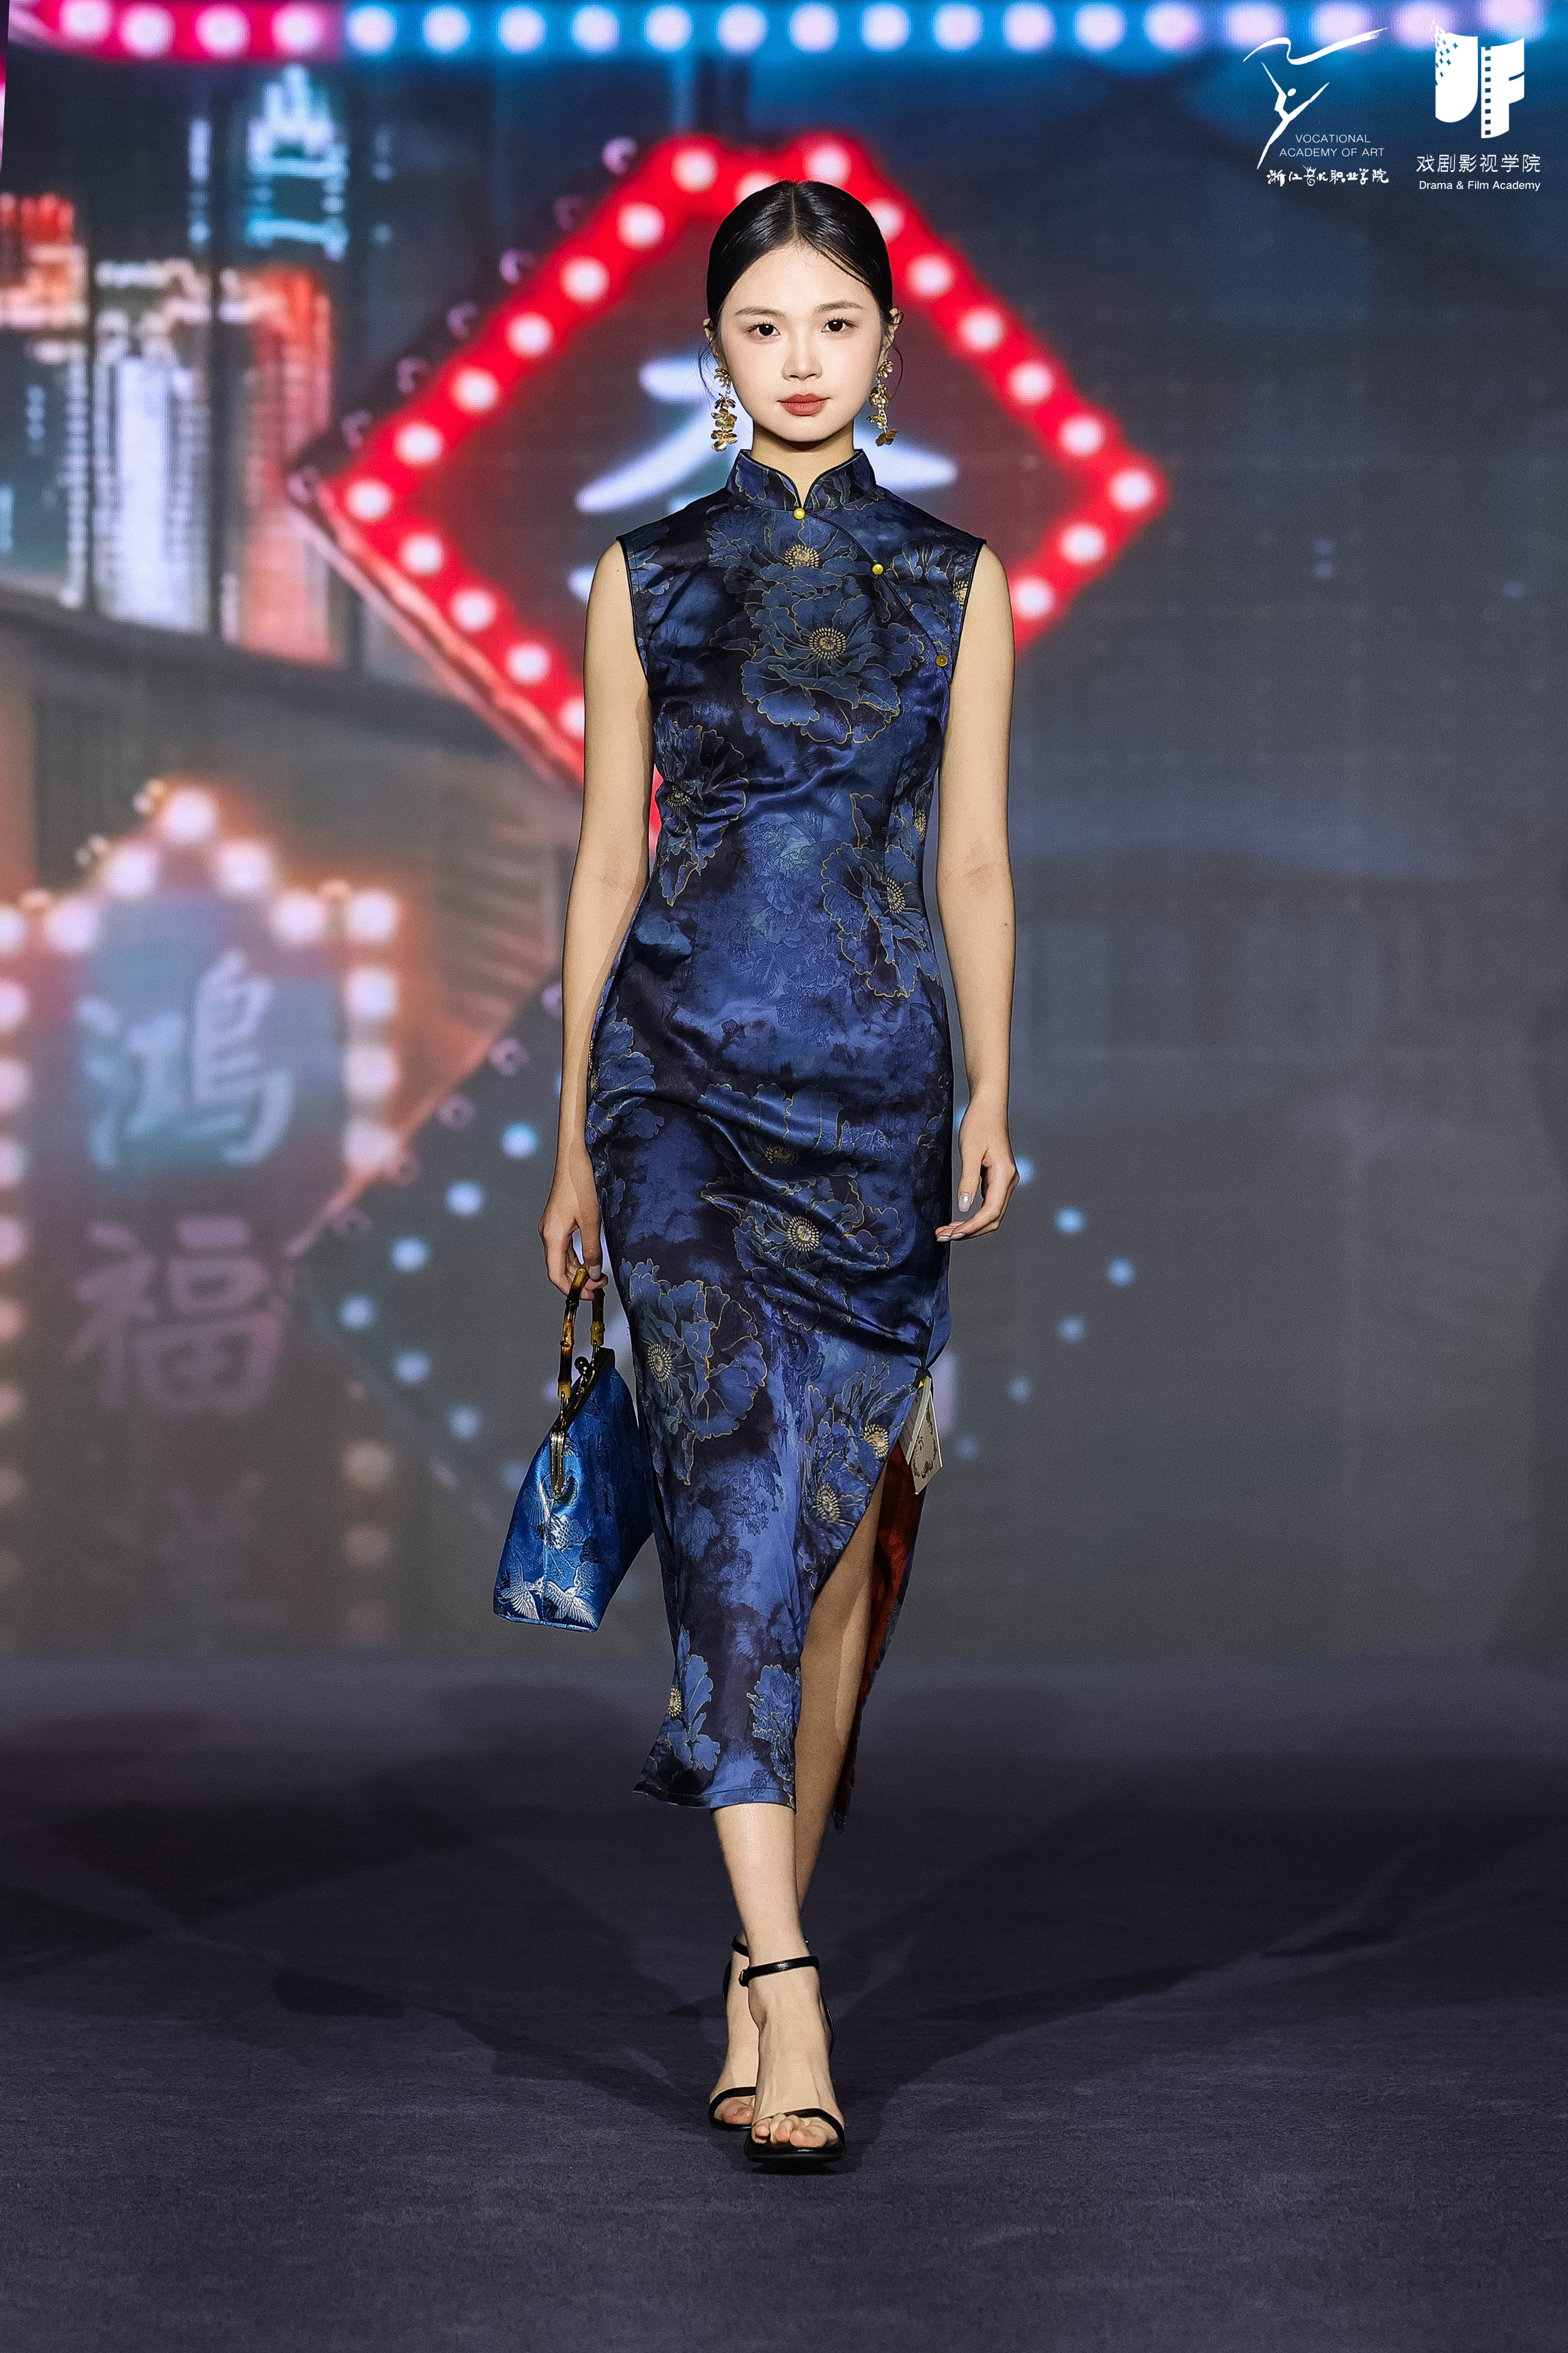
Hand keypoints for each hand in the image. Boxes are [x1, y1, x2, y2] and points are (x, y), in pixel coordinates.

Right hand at [539, 1140, 608, 1296]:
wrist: (572, 1159)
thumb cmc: (580, 1185)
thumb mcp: (591, 1220)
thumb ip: (592, 1250)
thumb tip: (594, 1275)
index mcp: (552, 1236)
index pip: (556, 1274)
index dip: (572, 1289)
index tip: (591, 1295)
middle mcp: (548, 1235)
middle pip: (559, 1269)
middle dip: (579, 1281)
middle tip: (602, 1286)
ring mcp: (551, 1229)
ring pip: (562, 1259)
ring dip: (579, 1270)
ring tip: (600, 1276)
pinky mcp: (557, 1223)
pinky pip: (565, 1248)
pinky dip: (577, 1258)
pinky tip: (591, 1261)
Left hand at [935, 1098, 1016, 1240]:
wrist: (988, 1106)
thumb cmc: (979, 1124)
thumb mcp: (969, 1151)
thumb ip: (967, 1181)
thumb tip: (964, 1208)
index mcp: (1005, 1176)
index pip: (992, 1212)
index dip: (972, 1227)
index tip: (952, 1234)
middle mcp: (1008, 1181)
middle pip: (993, 1218)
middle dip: (969, 1232)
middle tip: (943, 1236)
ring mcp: (1004, 1181)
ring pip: (991, 1214)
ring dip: (970, 1226)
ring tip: (946, 1231)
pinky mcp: (996, 1179)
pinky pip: (988, 1204)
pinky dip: (973, 1215)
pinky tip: (957, 1219)